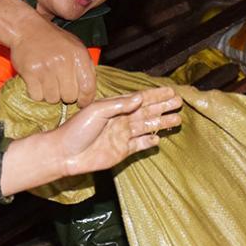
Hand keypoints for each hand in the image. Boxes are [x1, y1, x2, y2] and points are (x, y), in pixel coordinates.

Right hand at [10, 22, 97, 106]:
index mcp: (79, 56)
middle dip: (66, 96)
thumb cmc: (53, 39)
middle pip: (70, 96)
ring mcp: (46, 67)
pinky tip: (37, 83)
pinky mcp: (30, 72)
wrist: (27, 28)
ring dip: (50, 95)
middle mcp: (64, 62)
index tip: (82, 102)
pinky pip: (37, 96)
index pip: (88, 87)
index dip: (86, 99)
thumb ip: (86, 67)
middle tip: (60, 88)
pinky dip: (37, 93)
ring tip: (48, 83)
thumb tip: (90, 92)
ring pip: (53, 98)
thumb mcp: (76, 47)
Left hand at [55, 88, 181, 175]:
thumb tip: (140, 98)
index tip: (170, 91)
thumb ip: (119, 104)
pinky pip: (140, 145)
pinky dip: (150, 142)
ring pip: (148, 127)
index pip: (140, 99)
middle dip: (163, 107)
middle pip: (148, 112)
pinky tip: (159, 138)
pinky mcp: (122, 151)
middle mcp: (121, 120)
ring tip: (177, 119)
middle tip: (179, 102)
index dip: (156, 95)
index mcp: (115, 107)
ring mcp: (123, 136)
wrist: (65, 154)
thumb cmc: (76, 129)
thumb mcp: (97, 111)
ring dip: (162, 123)